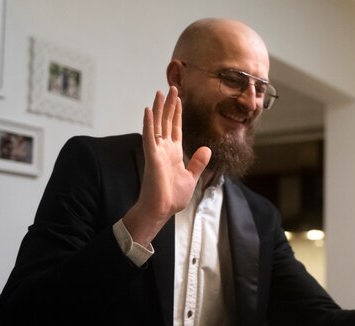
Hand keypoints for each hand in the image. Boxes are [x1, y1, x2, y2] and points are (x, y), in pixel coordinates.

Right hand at [123, 87, 210, 245]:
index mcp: (174, 153)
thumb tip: (206, 149)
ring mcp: (157, 151)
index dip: (177, 113)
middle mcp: (164, 149)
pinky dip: (148, 123)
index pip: (175, 128)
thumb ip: (198, 163)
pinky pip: (149, 137)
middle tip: (173, 87)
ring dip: (159, 108)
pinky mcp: (152, 156)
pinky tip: (149, 110)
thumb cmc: (173, 197)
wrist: (162, 209)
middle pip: (167, 122)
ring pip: (158, 125)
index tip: (179, 99)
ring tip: (161, 92)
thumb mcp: (191, 177)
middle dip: (170, 105)